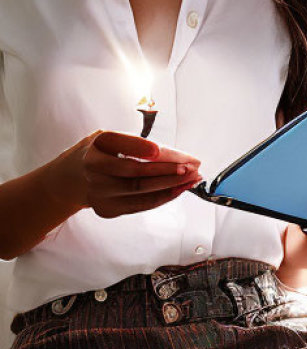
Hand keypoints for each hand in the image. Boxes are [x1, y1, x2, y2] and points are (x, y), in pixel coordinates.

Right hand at [46, 130, 202, 218]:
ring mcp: (100, 194)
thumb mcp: (109, 138)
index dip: (141, 148)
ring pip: (141, 191)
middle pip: (136, 173)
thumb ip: (134, 143)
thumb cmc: (99, 153)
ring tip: (194, 177)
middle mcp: (94, 171)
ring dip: (173, 185)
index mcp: (95, 147)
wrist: (69, 179)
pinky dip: (165, 197)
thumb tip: (172, 154)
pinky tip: (182, 188)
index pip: (121, 146)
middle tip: (193, 165)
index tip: (160, 149)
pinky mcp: (108, 209)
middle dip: (169, 169)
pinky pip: (141, 204)